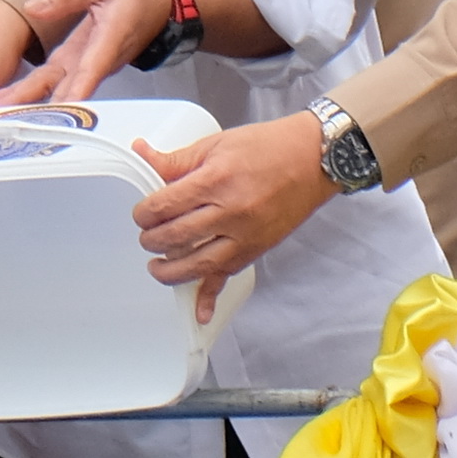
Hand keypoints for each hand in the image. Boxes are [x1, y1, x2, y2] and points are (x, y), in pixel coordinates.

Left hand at [0, 0, 176, 103]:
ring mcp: (87, 66)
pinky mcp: (77, 66)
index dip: (78, 86)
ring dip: (30, 101)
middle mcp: (98, 59)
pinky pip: (54, 83)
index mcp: (109, 37)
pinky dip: (33, 92)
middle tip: (8, 112)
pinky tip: (9, 100)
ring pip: (57, 89)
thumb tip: (33, 6)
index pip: (93, 67)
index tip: (64, 104)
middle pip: (67, 87)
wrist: (154, 6)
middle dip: (40, 102)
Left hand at [134, 120, 337, 298]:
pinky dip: (211, 297)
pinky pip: (229, 277)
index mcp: (216, 181)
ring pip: (197, 264)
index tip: (141, 214)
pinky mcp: (256, 250)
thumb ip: (177, 159)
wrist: (315, 159)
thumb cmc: (269, 147)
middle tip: (146, 236)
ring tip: (156, 267)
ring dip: (169, 271)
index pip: (165, 205)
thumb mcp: (217, 144)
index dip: (144, 213)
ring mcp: (244, 235)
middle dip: (151, 240)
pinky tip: (199, 313)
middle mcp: (230, 212)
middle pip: (176, 236)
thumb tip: (142, 154)